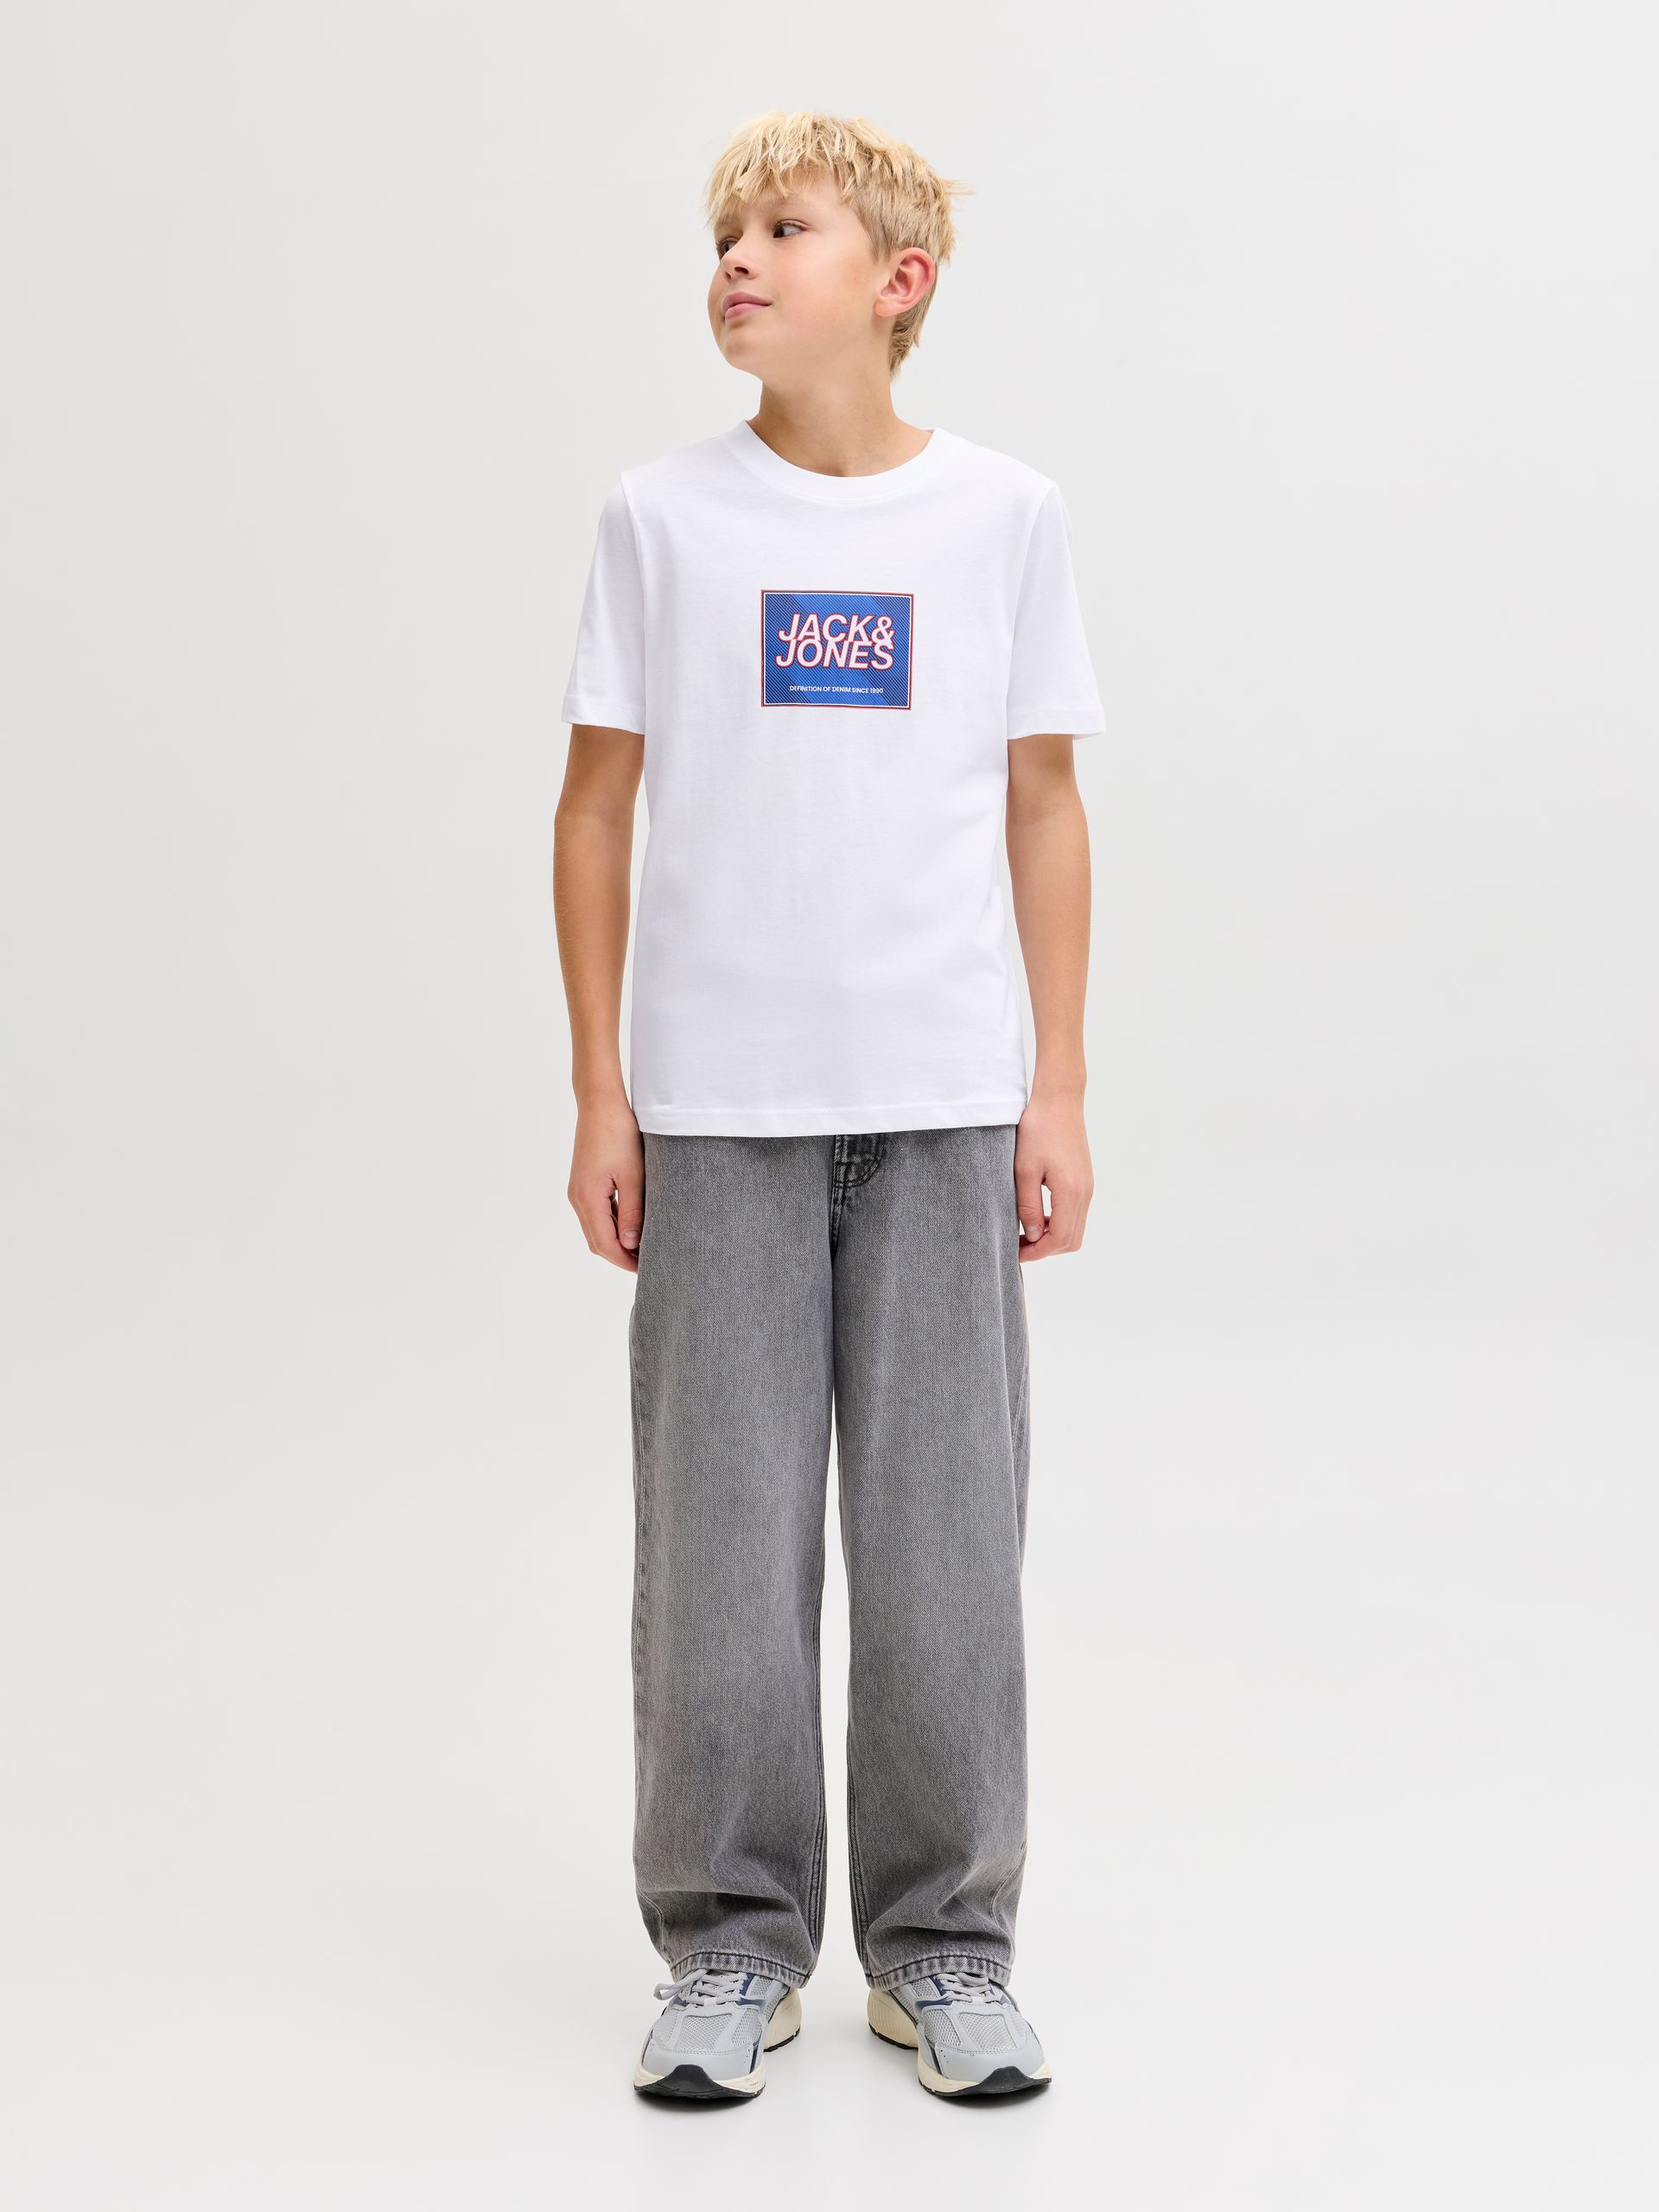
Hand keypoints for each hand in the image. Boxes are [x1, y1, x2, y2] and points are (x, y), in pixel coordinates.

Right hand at [569, 1099, 645, 1271]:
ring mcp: (578, 1191)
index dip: (625, 1261)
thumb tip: (631, 1244)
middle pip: (597, 1241)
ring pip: (596, 1229)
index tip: (648, 1269)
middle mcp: (577, 1198)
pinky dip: (612, 1225)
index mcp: (587, 1198)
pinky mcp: (584, 1183)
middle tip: (649, 1262)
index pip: (605, 1244)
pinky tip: (633, 1225)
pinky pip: (596, 1213)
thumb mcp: (634, 1175)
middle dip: (621, 1256)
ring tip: (644, 1247)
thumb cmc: (619, 1133)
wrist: (600, 1104)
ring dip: (617, 1241)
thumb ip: (632, 1212)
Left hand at [1014, 1094, 1092, 1261]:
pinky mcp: (1085, 1180)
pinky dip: (1058, 1222)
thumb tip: (1032, 1235)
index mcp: (1071, 1191)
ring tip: (1025, 1231)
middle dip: (1046, 1249)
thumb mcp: (1024, 1170)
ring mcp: (1088, 1187)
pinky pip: (1076, 1213)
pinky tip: (1038, 1214)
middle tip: (1019, 1245)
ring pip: (1075, 1229)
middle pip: (1072, 1240)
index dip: (1037, 1252)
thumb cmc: (1038, 1130)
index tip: (1015, 1253)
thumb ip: (1028, 1206)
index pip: (1059, 1238)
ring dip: (1052, 1236)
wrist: (1060, 1101)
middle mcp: (1085, 1193)